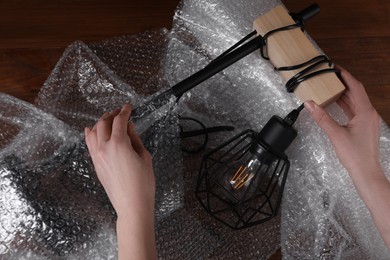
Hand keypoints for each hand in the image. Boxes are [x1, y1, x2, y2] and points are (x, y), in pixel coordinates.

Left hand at [85, 104, 156, 259]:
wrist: (132, 205)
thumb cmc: (143, 183)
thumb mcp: (144, 157)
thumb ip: (135, 138)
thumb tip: (129, 126)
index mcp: (119, 144)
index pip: (120, 121)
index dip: (125, 111)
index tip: (129, 106)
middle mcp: (104, 148)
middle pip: (103, 123)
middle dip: (112, 114)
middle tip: (120, 112)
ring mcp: (97, 157)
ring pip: (93, 132)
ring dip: (100, 122)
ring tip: (109, 119)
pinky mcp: (95, 165)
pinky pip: (89, 145)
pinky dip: (90, 134)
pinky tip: (91, 130)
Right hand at [305, 66, 389, 248]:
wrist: (366, 172)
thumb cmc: (355, 155)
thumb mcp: (335, 134)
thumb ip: (321, 117)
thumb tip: (310, 104)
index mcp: (365, 112)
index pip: (355, 87)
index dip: (345, 75)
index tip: (335, 67)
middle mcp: (369, 114)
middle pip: (356, 92)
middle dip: (343, 83)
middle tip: (330, 76)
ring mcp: (367, 121)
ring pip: (355, 101)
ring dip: (344, 94)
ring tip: (330, 87)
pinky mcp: (364, 127)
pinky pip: (355, 110)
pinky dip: (345, 105)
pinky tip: (336, 104)